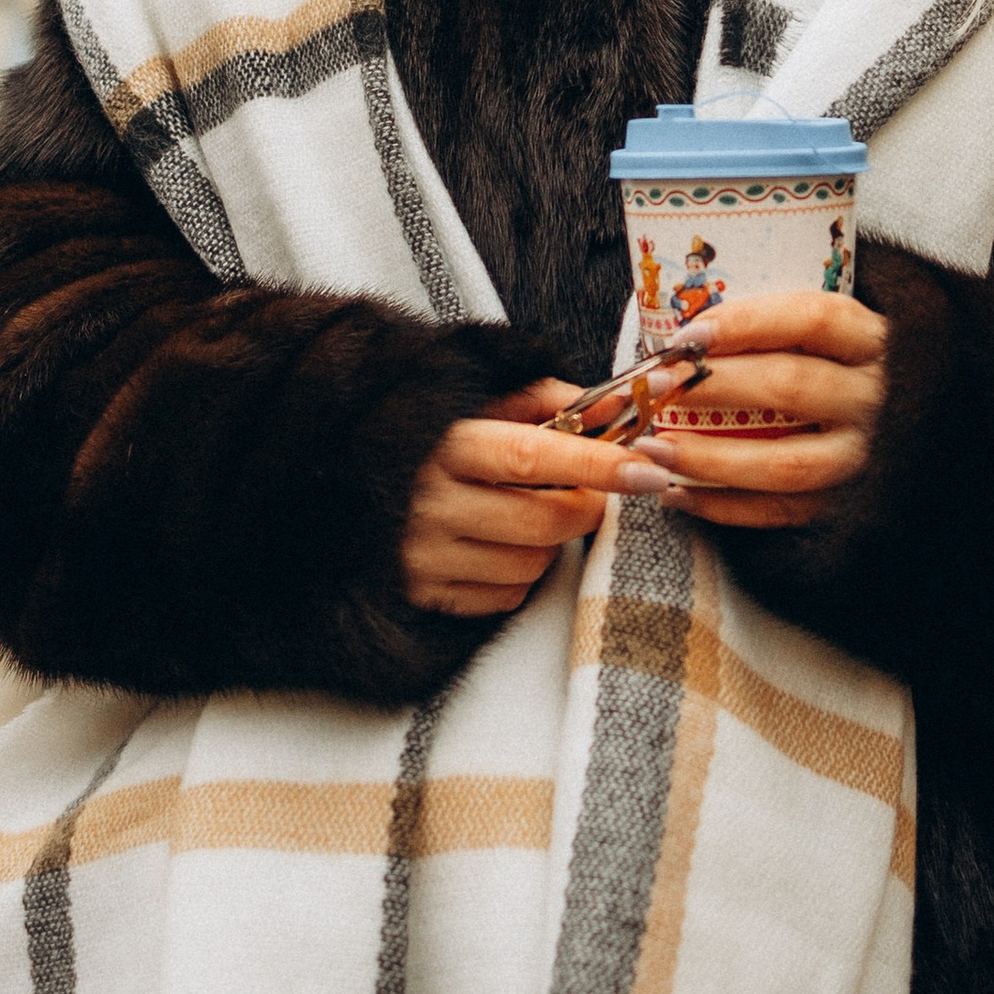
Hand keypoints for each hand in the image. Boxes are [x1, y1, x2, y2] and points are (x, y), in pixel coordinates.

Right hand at [399, 379, 673, 620]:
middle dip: (587, 506)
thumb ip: (544, 398)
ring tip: (531, 510)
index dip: (597, 462)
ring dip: (553, 540)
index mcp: (445, 444)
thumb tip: (614, 404)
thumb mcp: (476, 400)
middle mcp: (430, 502)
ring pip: (532, 563)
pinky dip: (522, 571)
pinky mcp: (423, 593)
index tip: (648, 469)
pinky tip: (501, 542)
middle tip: (593, 489)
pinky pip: (507, 595)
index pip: (533, 455)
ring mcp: (424, 555)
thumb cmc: (428, 434)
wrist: (345, 479)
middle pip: (544, 520)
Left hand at [644, 289, 887, 529]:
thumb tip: (692, 335)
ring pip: (781, 462)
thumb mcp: (846, 337)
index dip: (747, 323)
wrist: (928, 436)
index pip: (813, 319)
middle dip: (712, 386)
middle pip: (790, 387)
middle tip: (656, 385)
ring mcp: (867, 458)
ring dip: (708, 456)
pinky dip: (723, 506)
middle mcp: (878, 399)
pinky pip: (780, 512)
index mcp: (877, 342)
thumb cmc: (860, 372)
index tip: (689, 333)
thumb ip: (788, 329)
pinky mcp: (849, 506)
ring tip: (654, 446)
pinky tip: (679, 494)